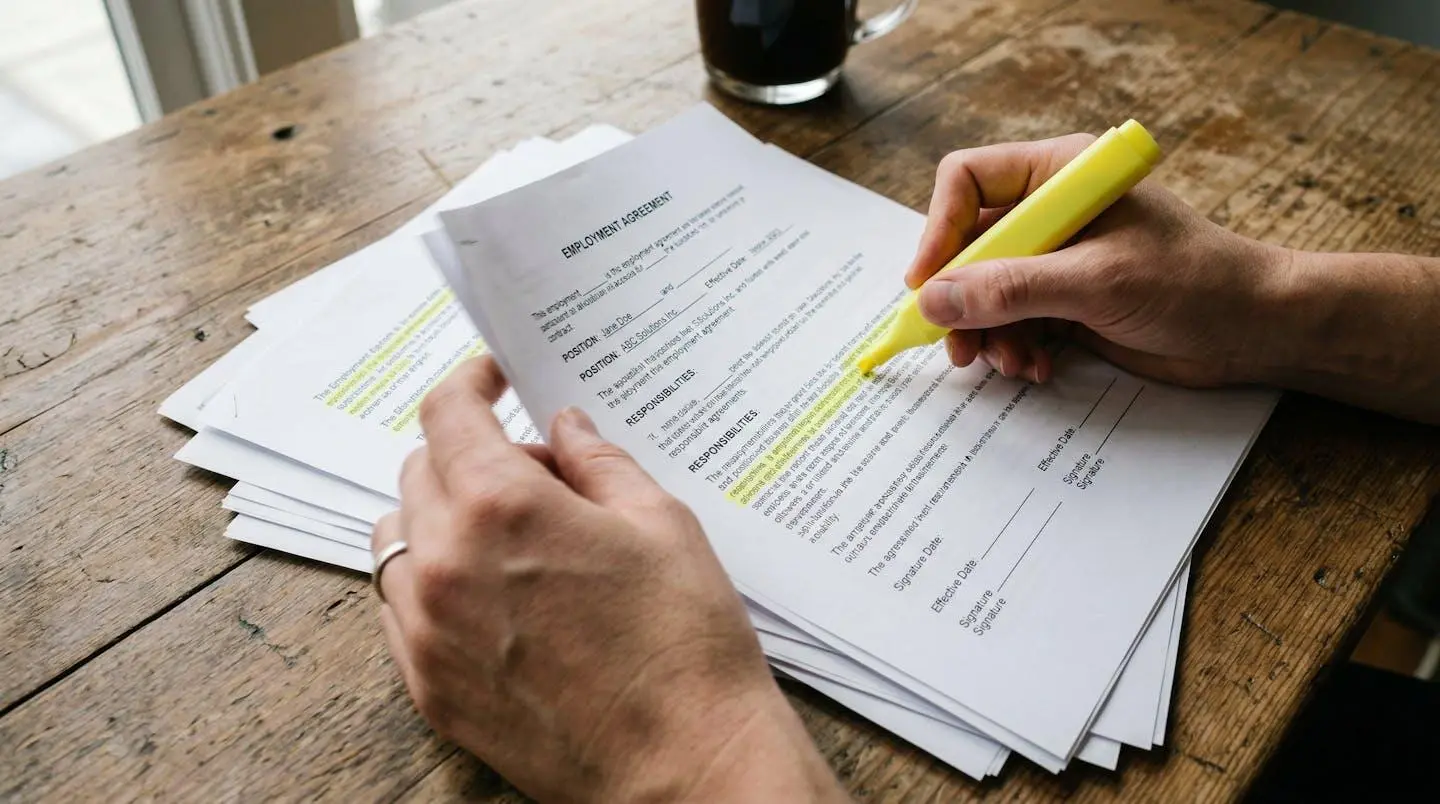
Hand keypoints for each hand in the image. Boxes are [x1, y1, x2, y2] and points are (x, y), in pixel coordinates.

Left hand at [371, 357, 844, 801]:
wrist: (686, 764)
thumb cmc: (684, 644)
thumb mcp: (660, 523)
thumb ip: (598, 462)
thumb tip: (564, 428)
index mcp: (501, 507)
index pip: (448, 415)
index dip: (470, 384)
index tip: (490, 380)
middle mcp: (445, 564)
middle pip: (419, 471)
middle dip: (470, 454)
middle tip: (538, 474)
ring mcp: (426, 633)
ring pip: (397, 540)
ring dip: (440, 517)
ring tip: (512, 540)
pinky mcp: (428, 688)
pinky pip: (400, 609)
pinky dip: (431, 583)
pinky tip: (493, 596)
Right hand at [906, 133, 1294, 386]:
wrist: (1258, 330)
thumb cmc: (1195, 283)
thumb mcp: (1096, 282)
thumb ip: (1011, 289)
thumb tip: (934, 301)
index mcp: (1061, 176)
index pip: (968, 182)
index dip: (939, 230)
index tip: (927, 285)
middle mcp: (1053, 213)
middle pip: (969, 246)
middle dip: (962, 300)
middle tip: (959, 347)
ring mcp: (1059, 259)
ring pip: (985, 292)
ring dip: (988, 333)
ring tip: (1010, 363)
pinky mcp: (1068, 302)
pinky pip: (1013, 322)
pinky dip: (1015, 348)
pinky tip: (1037, 368)